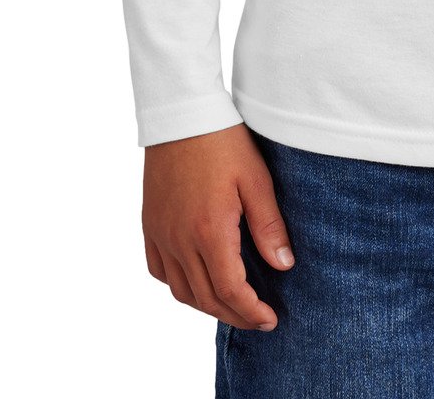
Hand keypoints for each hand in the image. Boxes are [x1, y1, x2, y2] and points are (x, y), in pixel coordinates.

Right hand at [142, 123, 294, 330]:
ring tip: (232, 305)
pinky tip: (196, 280)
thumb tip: (284, 266)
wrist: (182, 114)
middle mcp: (179, 240)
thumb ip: (269, 226)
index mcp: (209, 232)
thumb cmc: (223, 142)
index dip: (251, 312)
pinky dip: (179, 285)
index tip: (270, 319)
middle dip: (234, 315)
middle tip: (257, 319)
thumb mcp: (256, 180)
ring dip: (207, 305)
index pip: (231, 291)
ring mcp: (160, 234)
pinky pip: (159, 270)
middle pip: (206, 298)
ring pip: (181, 291)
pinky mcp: (149, 224)